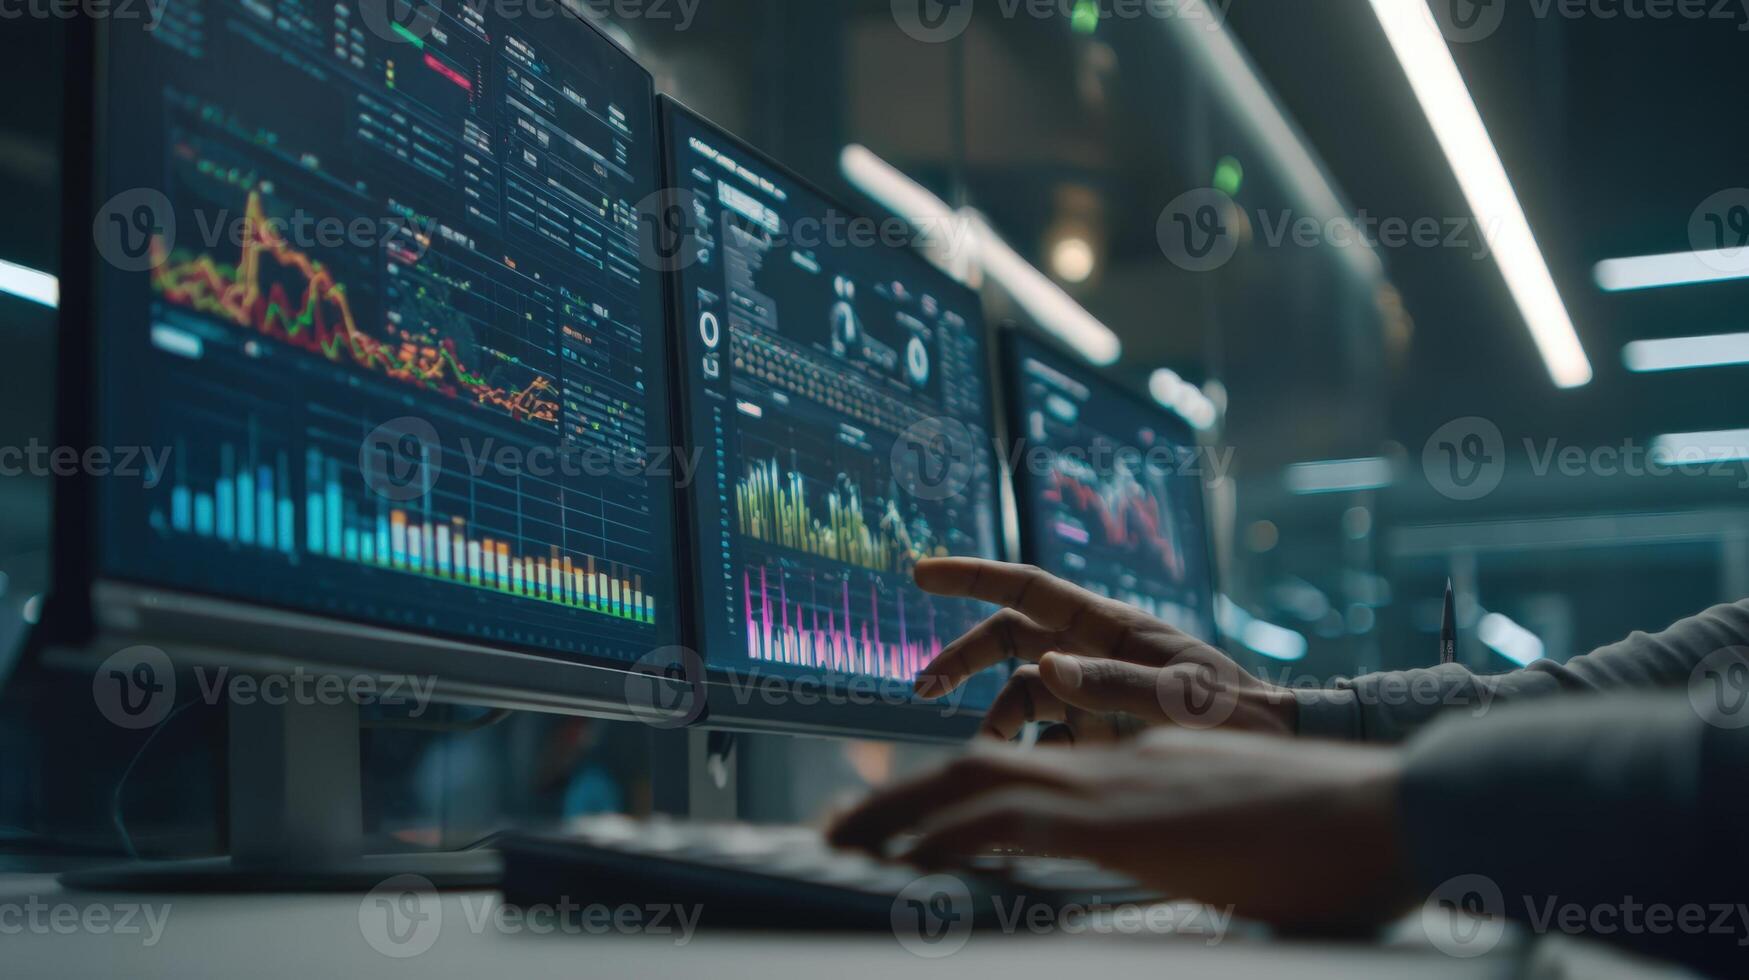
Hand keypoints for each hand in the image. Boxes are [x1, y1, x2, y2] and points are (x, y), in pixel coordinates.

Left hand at [828, 730, 1416, 930]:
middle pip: (977, 771)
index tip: (902, 830)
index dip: (953, 801)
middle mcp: (1113, 766)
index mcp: (1131, 774)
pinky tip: (909, 860)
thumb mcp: (1230, 855)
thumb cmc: (1328, 843)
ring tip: (843, 839)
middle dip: (900, 802)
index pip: (1022, 779)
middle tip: (839, 829)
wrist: (1391, 811)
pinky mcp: (1131, 820)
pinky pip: (1017, 821)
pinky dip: (953, 837)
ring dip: (903, 814)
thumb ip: (1178, 859)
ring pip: (979, 786)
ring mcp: (1119, 786)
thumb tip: (1162, 880)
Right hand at [911, 558, 1295, 740]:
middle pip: (1009, 639)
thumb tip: (1045, 666)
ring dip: (997, 723)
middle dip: (962, 658)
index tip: (921, 573)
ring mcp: (1093, 688)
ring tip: (987, 761)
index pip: (1029, 589)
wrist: (1276, 751)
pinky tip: (1035, 781)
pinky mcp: (1096, 727)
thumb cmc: (1241, 717)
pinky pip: (1046, 737)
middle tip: (922, 687)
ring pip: (1020, 694)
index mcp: (1112, 626)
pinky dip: (1032, 756)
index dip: (972, 577)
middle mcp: (1093, 650)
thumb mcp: (1186, 702)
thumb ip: (1116, 686)